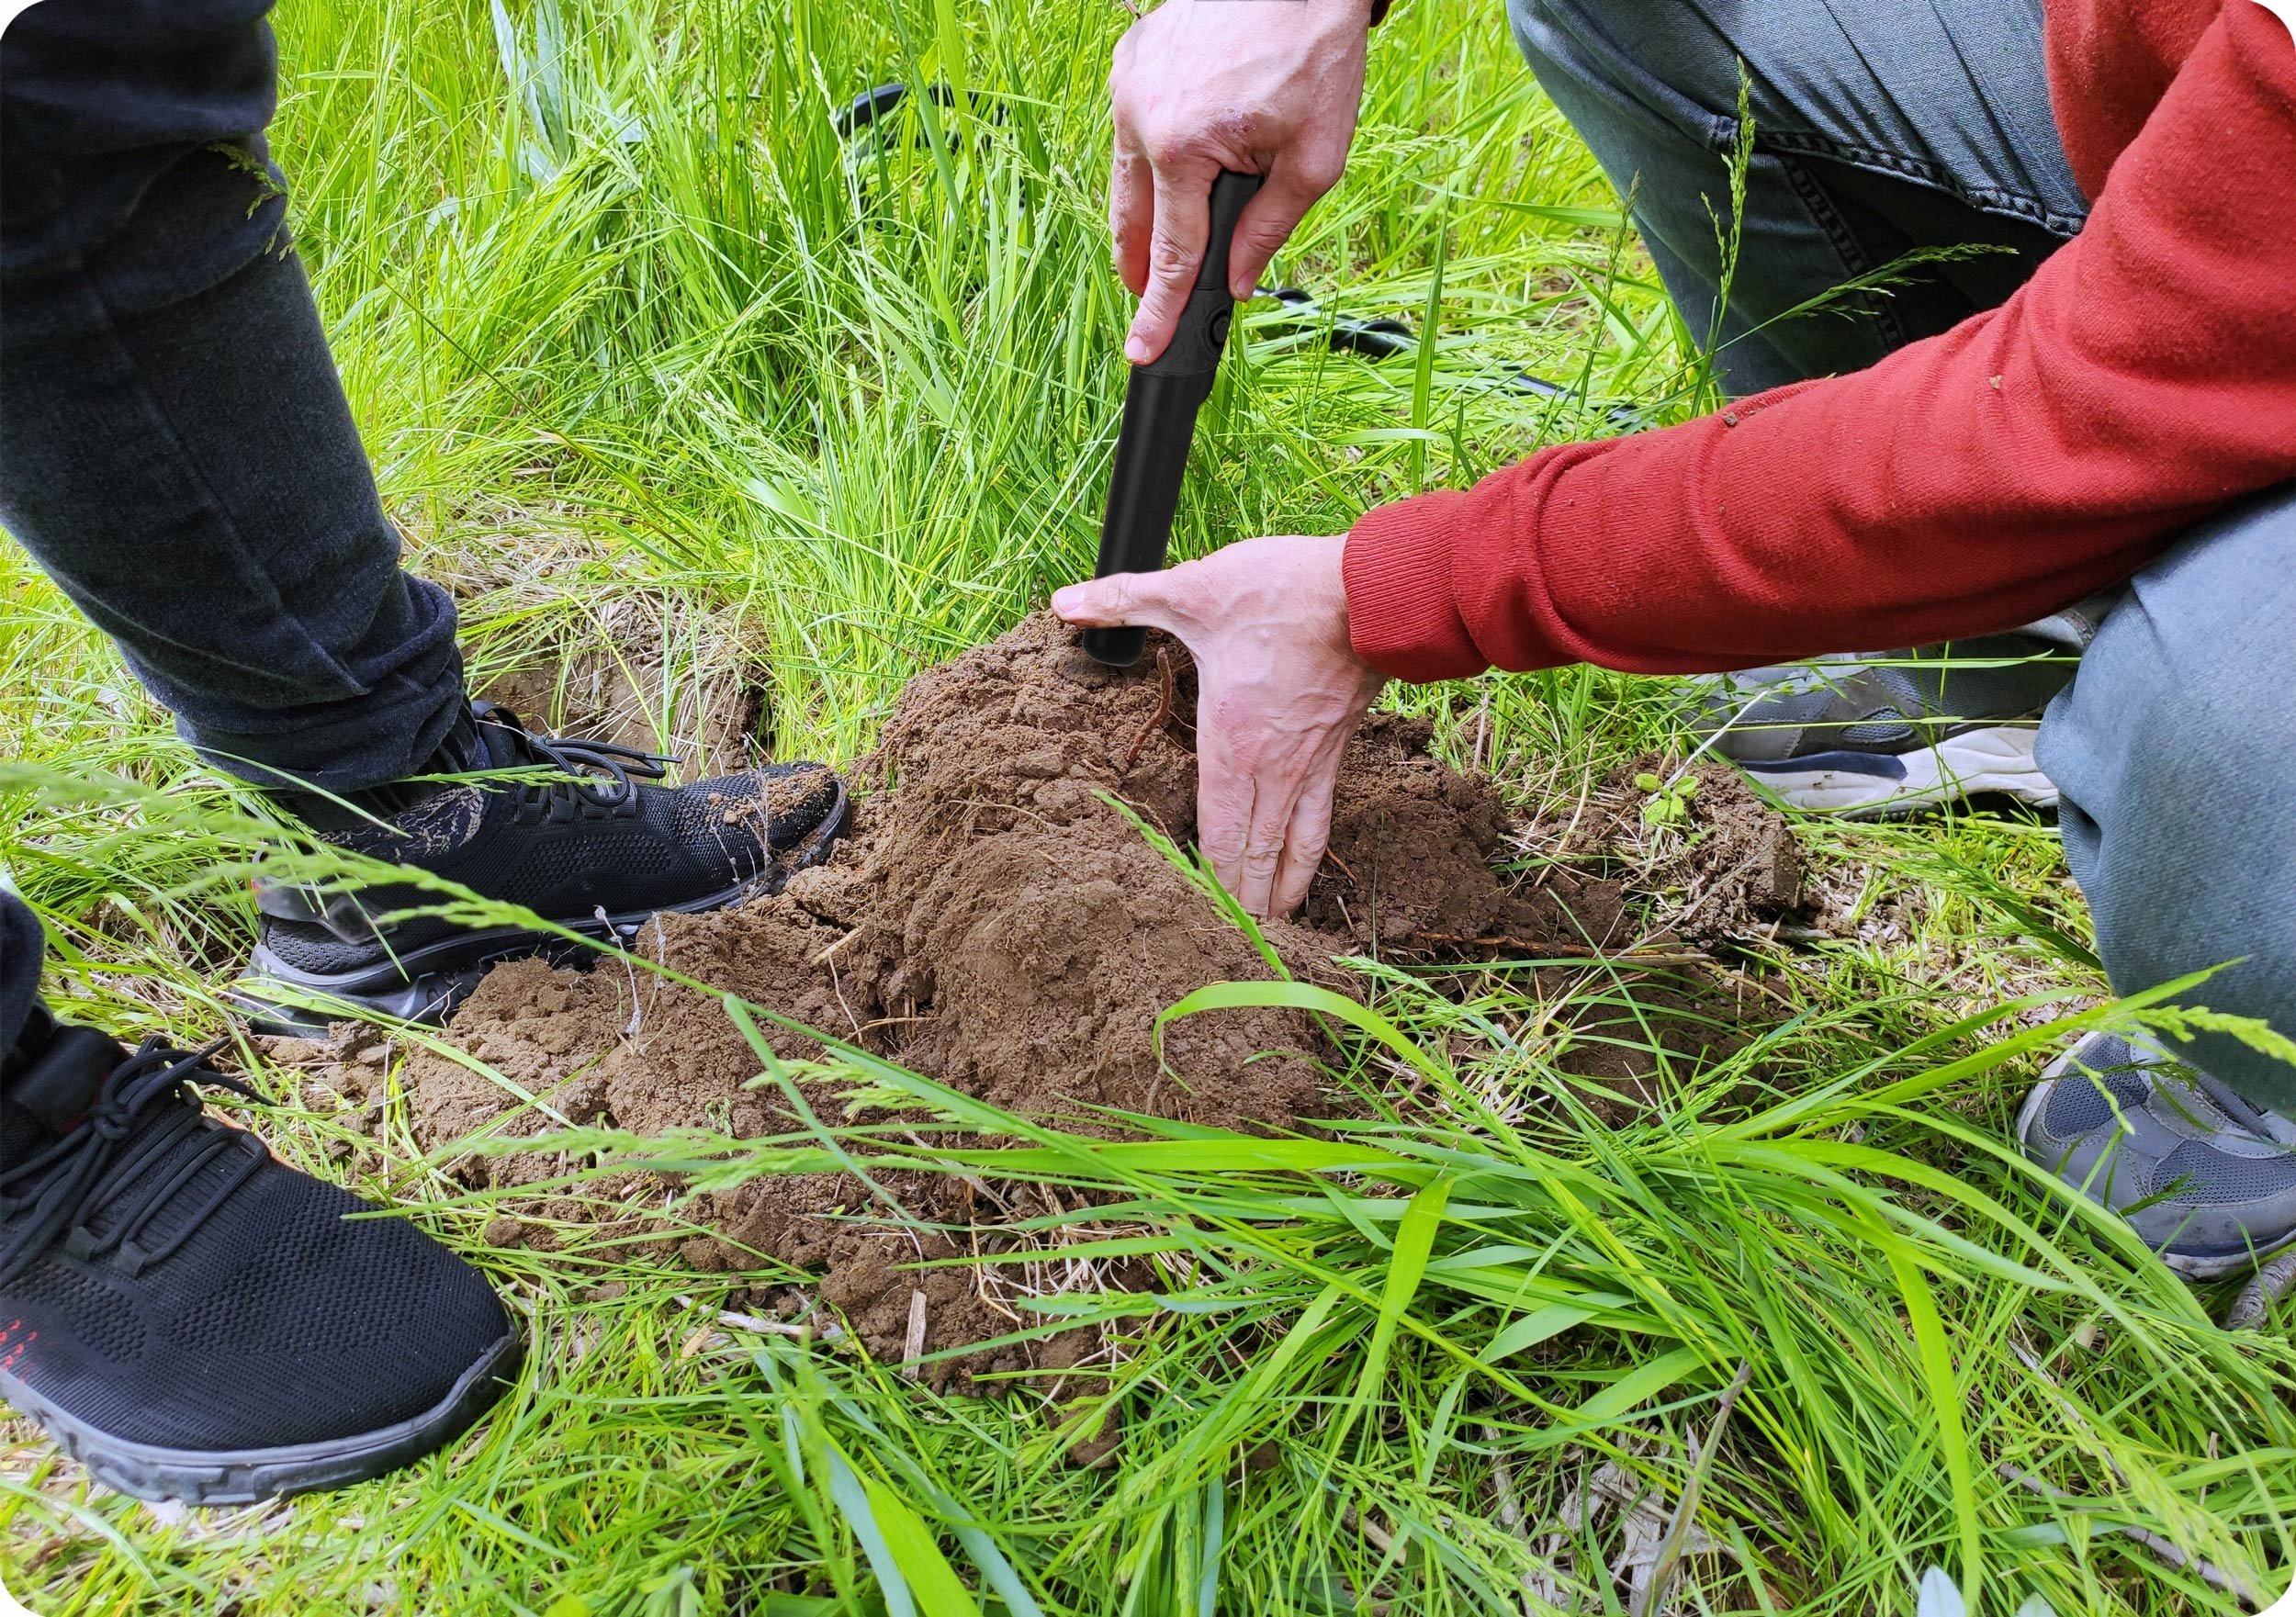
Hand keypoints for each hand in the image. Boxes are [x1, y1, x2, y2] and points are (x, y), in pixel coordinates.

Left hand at [1053, 535, 1384, 917]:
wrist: (1366, 589)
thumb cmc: (1280, 591)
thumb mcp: (1193, 589)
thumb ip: (1124, 599)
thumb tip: (1063, 601)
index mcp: (1231, 743)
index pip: (1215, 832)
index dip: (1204, 880)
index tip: (1191, 918)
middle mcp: (1270, 768)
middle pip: (1250, 855)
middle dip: (1235, 904)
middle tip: (1221, 948)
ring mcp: (1307, 765)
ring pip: (1287, 848)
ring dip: (1273, 894)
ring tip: (1261, 933)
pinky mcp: (1335, 753)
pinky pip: (1319, 822)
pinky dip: (1307, 859)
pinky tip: (1301, 875)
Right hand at [1109, 0, 1369, 363]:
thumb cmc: (1315, 53)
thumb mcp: (1315, 157)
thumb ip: (1269, 228)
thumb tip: (1237, 280)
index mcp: (1183, 145)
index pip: (1171, 252)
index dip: (1159, 310)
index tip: (1142, 351)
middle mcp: (1140, 115)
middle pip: (1133, 220)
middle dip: (1143, 267)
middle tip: (1152, 304)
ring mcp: (1128, 84)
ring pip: (1125, 178)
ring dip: (1149, 213)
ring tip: (1170, 242)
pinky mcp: (1130, 61)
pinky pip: (1132, 132)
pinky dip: (1152, 158)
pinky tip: (1180, 168)